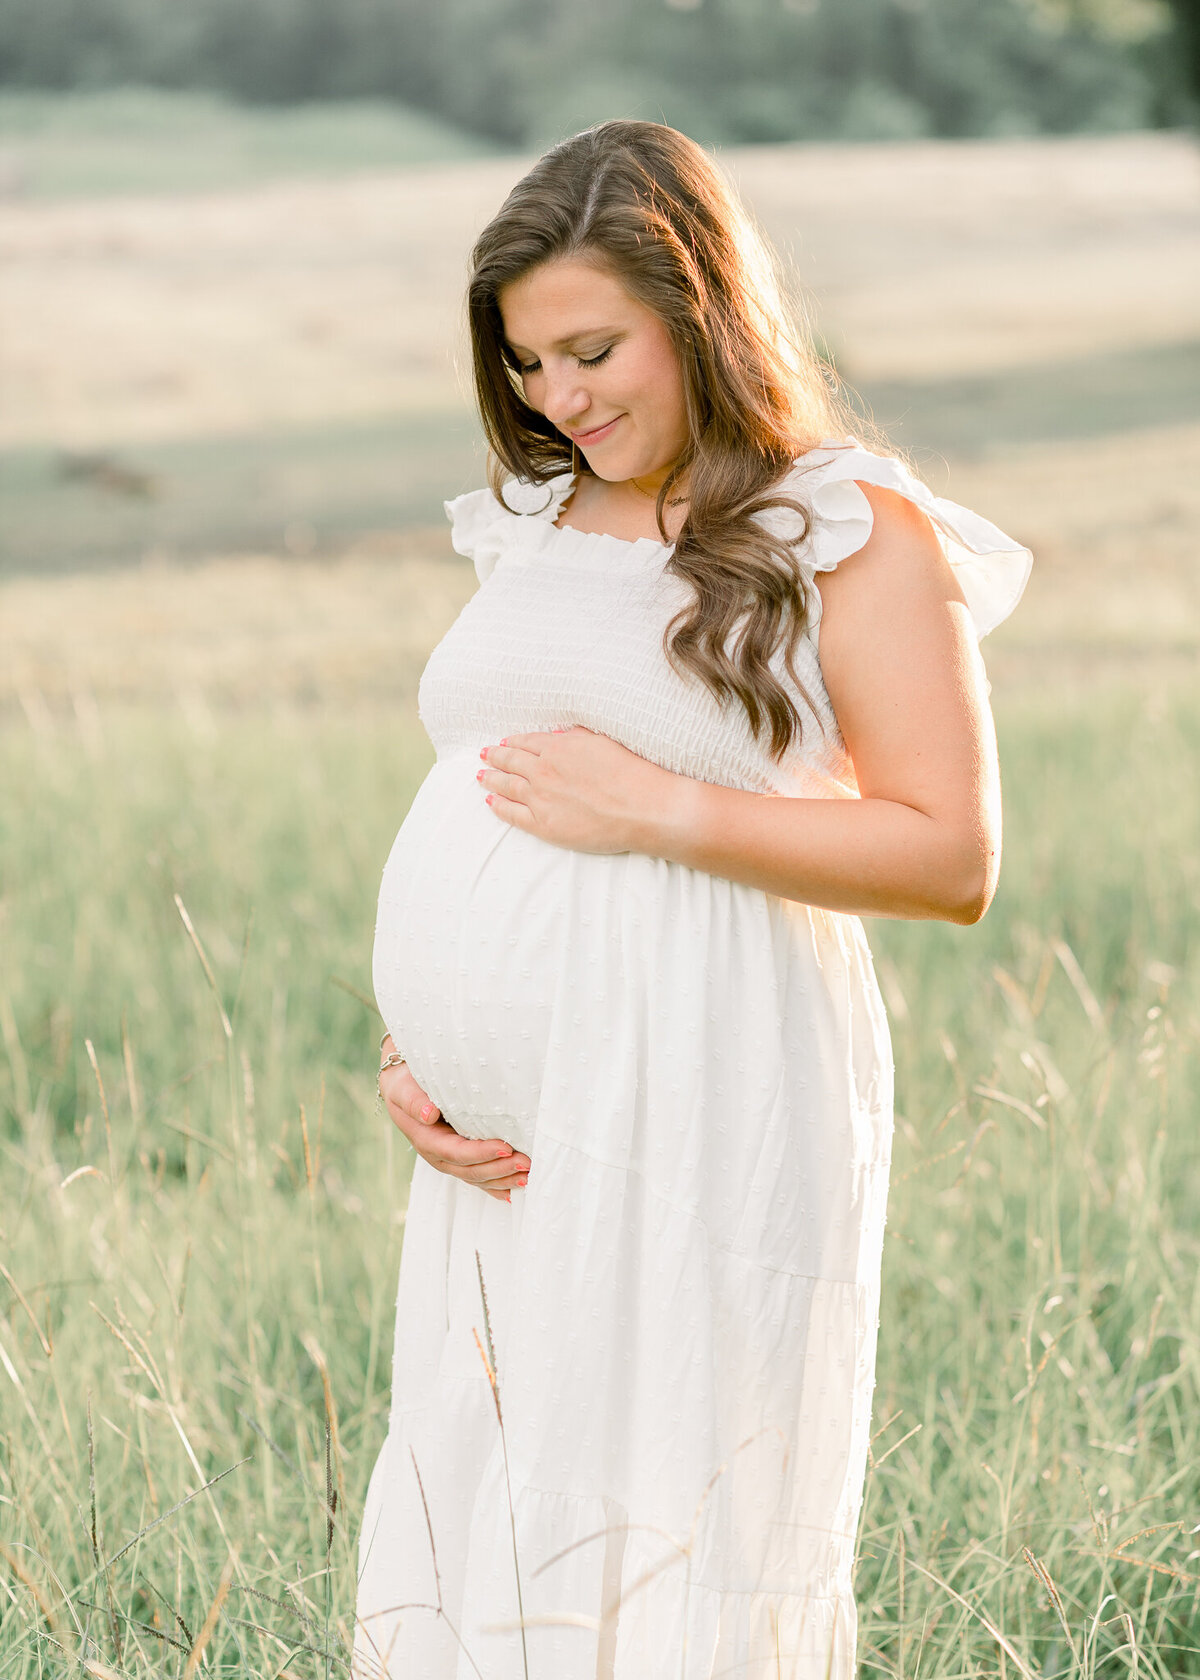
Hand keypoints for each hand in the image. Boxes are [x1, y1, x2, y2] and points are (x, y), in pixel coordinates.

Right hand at [377, 1036, 529, 1202]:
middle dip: (500, 1169)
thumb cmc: (406, 1084)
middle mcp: (439, 1156)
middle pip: (471, 1171)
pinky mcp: (460, 1160)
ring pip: (478, 1178)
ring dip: (504, 1179)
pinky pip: (479, 1178)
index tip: (506, 1147)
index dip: (482, 1153)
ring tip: (528, 1177)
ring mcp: (450, 1161)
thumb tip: (428, 1114)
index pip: (457, 1152)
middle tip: (527, 1163)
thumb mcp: (403, 1088)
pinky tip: (514, 1189)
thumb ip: (413, 1100)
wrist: (404, 1088)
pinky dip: (497, 1185)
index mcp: (426, 1141)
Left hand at [476, 726, 679, 853]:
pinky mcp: (543, 825)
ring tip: (480, 776)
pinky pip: (513, 814)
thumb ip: (576, 736)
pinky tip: (490, 801)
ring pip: (506, 786)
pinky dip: (499, 806)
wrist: (641, 808)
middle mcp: (543, 771)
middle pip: (511, 762)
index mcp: (557, 748)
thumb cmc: (629, 773)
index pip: (526, 743)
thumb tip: (557, 733)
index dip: (512, 742)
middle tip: (484, 754)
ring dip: (491, 779)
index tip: (503, 742)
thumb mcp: (602, 742)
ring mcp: (540, 799)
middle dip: (495, 757)